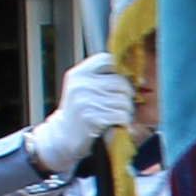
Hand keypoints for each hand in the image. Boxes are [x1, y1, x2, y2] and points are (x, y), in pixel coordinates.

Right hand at [30, 52, 138, 172]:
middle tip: (123, 103)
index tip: (125, 78)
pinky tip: (117, 123)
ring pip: (124, 100)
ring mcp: (87, 101)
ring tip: (119, 114)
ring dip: (127, 109)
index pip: (106, 59)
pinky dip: (124, 120)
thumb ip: (100, 77)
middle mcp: (82, 85)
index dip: (120, 68)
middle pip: (120, 82)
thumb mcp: (82, 87)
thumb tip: (133, 73)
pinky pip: (121, 115)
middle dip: (127, 94)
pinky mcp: (93, 118)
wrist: (62, 136)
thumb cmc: (78, 110)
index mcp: (78, 73)